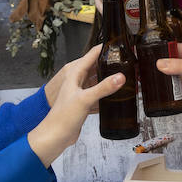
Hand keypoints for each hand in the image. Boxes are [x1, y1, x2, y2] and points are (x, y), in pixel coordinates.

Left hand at [28, 46, 125, 165]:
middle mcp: (78, 81)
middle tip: (127, 61)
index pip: (92, 54)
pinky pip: (98, 95)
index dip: (105, 48)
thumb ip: (103, 87)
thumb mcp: (85, 99)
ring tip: (126, 76)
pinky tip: (117, 96)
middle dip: (110, 64)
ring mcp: (81, 92)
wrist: (55, 136)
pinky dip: (107, 95)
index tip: (119, 44)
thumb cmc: (63, 117)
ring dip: (109, 80)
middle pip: (96, 67)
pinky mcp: (84, 104)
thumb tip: (120, 76)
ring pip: (98, 82)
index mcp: (75, 73)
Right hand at [156, 43, 181, 124]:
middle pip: (174, 63)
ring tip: (150, 80)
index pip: (178, 48)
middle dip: (162, 66)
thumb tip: (161, 63)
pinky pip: (178, 90)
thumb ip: (180, 66)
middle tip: (146, 67)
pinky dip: (171, 92)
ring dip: (165, 80)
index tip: (150, 52)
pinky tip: (162, 92)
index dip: (165, 50)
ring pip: (175, 77)